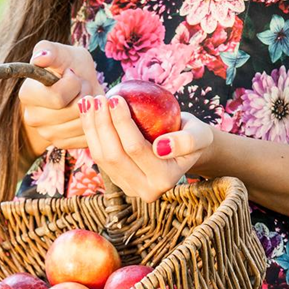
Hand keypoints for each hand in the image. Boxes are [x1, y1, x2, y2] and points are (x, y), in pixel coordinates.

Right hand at [18, 41, 105, 154]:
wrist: (75, 88)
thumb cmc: (68, 67)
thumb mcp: (63, 53)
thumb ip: (50, 50)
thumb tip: (40, 58)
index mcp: (27, 95)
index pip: (58, 97)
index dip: (73, 83)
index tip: (72, 74)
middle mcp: (32, 118)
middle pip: (72, 111)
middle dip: (84, 95)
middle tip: (81, 86)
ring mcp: (46, 134)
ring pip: (82, 124)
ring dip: (91, 108)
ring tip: (83, 97)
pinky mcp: (61, 144)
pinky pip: (86, 135)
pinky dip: (92, 122)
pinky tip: (87, 112)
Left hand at [79, 95, 213, 202]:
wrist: (184, 149)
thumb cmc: (192, 135)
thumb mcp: (200, 134)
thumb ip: (188, 141)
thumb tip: (160, 147)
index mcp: (163, 180)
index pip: (136, 149)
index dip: (122, 123)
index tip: (116, 98)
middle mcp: (144, 190)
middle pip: (114, 155)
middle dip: (102, 124)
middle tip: (98, 98)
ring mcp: (128, 187)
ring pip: (101, 158)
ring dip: (91, 128)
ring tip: (88, 101)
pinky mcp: (117, 180)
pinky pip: (98, 156)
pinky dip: (91, 133)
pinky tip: (88, 112)